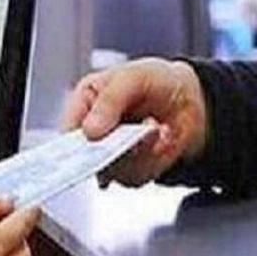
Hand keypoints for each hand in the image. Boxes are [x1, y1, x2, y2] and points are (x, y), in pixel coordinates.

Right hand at [62, 58, 207, 186]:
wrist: (189, 100)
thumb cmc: (155, 81)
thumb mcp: (132, 77)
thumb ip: (109, 101)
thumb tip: (89, 130)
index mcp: (85, 104)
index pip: (67, 130)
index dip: (73, 142)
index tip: (92, 138)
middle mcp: (93, 133)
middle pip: (86, 158)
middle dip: (112, 149)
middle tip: (131, 134)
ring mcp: (111, 154)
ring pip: (112, 171)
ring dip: (138, 153)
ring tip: (154, 127)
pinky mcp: (131, 170)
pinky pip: (135, 177)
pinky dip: (152, 160)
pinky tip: (161, 139)